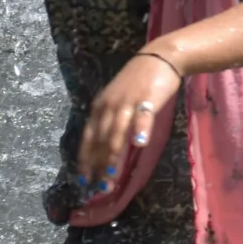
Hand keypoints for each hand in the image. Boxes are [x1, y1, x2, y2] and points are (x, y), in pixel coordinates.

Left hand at [77, 51, 180, 182]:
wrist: (159, 57)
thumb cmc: (138, 80)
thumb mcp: (117, 98)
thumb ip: (111, 118)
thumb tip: (105, 144)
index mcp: (100, 106)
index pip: (89, 136)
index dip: (85, 158)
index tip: (82, 178)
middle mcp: (110, 106)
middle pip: (101, 139)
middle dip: (98, 164)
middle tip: (98, 186)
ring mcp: (128, 102)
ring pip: (117, 133)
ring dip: (113, 155)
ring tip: (110, 175)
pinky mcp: (147, 99)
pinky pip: (142, 117)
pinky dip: (140, 131)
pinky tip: (139, 145)